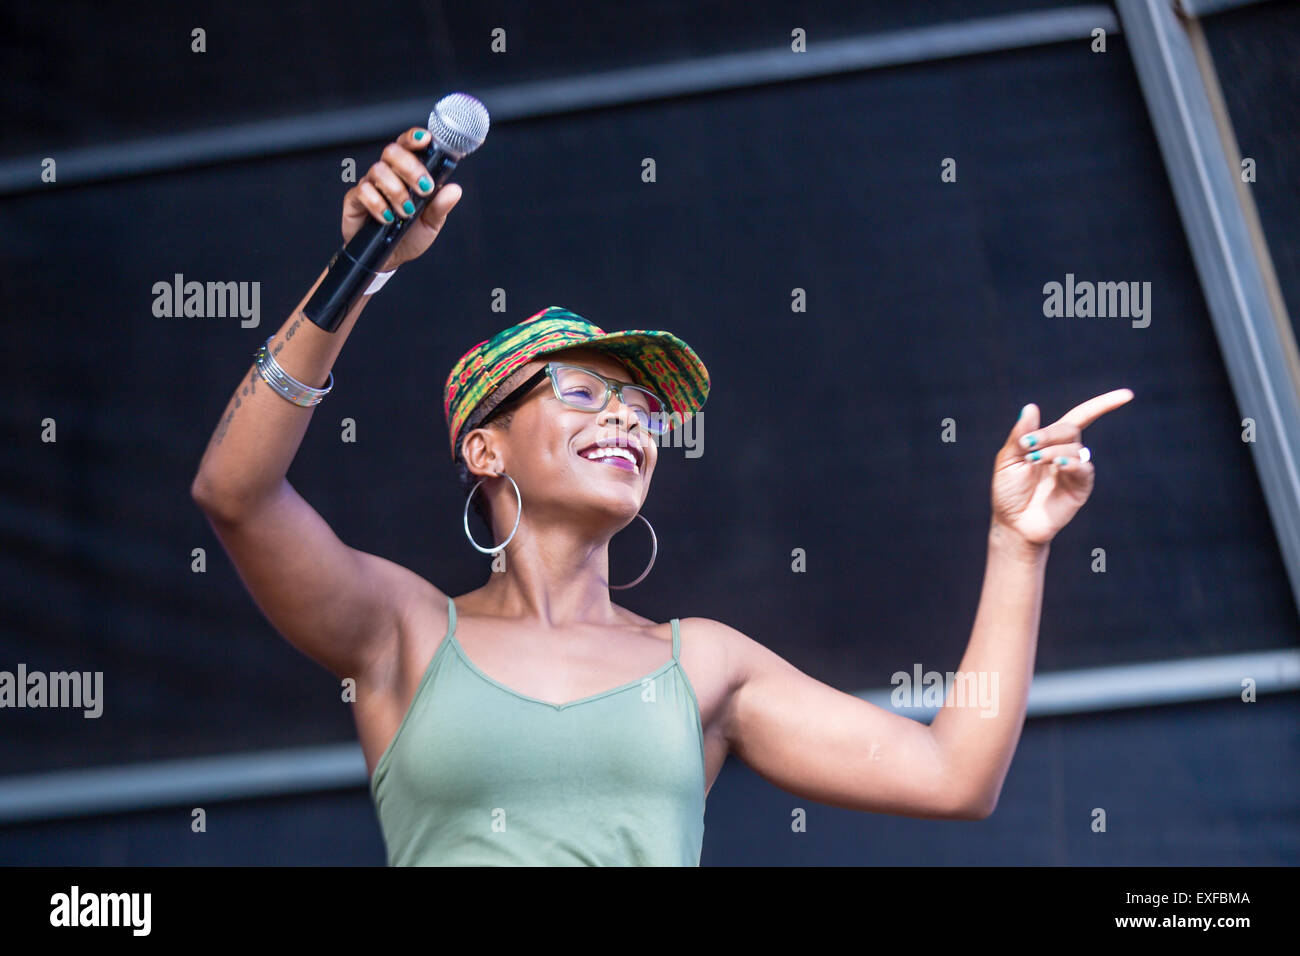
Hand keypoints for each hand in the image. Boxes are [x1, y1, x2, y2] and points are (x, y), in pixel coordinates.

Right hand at [341, 127, 463, 271]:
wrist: (389, 259)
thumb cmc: (409, 236)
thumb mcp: (430, 224)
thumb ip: (440, 206)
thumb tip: (455, 190)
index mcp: (406, 173)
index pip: (408, 146)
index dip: (414, 138)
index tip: (426, 140)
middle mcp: (388, 174)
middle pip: (392, 151)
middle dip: (410, 167)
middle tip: (424, 188)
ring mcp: (370, 184)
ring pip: (378, 170)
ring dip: (397, 191)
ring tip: (406, 212)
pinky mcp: (355, 199)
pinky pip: (363, 191)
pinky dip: (378, 205)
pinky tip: (388, 218)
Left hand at [991, 389, 1134, 546]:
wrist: (1013, 523)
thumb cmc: (1008, 491)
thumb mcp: (1008, 460)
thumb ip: (1020, 436)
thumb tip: (1031, 407)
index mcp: (1050, 441)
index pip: (1081, 416)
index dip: (1103, 405)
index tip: (1127, 395)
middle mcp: (1067, 453)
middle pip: (1071, 430)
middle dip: (1048, 434)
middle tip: (1027, 446)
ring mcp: (1075, 470)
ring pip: (1075, 449)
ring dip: (1052, 451)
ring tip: (1033, 460)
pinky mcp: (1080, 488)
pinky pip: (1084, 470)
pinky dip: (1072, 463)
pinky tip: (1058, 465)